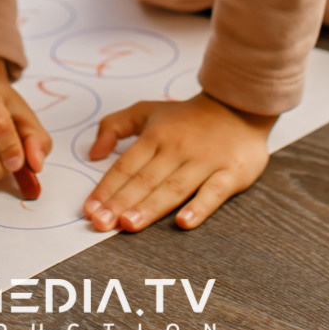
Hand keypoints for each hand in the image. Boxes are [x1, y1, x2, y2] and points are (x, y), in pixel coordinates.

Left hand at [83, 92, 274, 232]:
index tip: (89, 210)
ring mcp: (205, 162)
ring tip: (129, 224)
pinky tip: (184, 222)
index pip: (125, 166)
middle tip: (100, 224)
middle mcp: (177, 149)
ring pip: (173, 188)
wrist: (239, 105)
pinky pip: (213, 192)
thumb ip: (114, 126)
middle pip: (145, 180)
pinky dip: (199, 207)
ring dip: (150, 207)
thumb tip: (92, 153)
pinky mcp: (231, 172)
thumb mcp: (146, 111)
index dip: (106, 189)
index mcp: (155, 136)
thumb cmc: (187, 117)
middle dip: (120, 203)